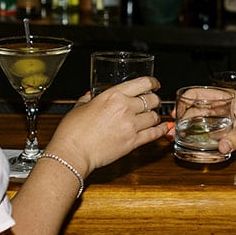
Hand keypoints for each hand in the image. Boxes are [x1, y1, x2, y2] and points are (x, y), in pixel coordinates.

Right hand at [45, 75, 168, 175]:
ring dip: (155, 116)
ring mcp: (131, 126)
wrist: (73, 152)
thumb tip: (90, 96)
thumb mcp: (79, 107)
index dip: (152, 83)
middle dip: (154, 100)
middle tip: (152, 102)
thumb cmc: (72, 131)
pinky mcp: (133, 142)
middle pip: (152, 99)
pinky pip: (154, 134)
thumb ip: (88, 99)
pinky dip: (161, 130)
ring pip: (154, 117)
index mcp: (113, 95)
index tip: (154, 84)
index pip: (142, 83)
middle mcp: (125, 108)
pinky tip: (163, 128)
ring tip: (152, 117)